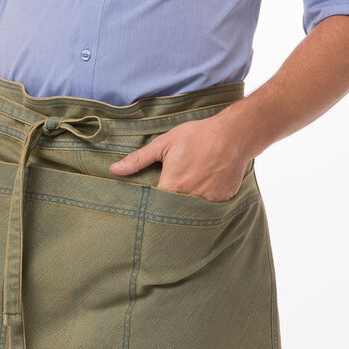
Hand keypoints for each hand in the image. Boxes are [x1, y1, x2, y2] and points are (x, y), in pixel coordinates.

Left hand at [108, 116, 249, 201]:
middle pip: (173, 213)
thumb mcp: (164, 144)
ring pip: (192, 213)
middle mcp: (190, 198)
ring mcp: (208, 202)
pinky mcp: (222, 201)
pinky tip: (204, 192)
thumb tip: (115, 169)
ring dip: (187, 209)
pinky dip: (205, 204)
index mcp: (172, 186)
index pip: (155, 207)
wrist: (233, 135)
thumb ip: (139, 159)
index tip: (148, 206)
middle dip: (168, 211)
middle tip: (169, 202)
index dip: (150, 208)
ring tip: (187, 196)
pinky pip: (210, 210)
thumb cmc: (197, 136)